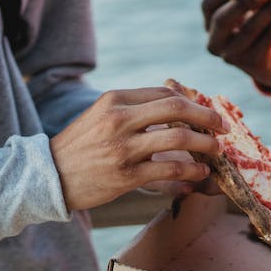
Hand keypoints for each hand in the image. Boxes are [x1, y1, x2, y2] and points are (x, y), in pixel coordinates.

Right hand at [50, 87, 226, 210]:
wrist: (48, 176)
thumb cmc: (80, 146)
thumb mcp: (101, 115)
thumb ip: (133, 109)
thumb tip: (175, 106)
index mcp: (114, 100)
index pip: (165, 94)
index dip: (192, 102)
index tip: (206, 113)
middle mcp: (119, 120)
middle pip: (177, 109)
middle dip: (207, 117)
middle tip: (221, 127)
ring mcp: (123, 149)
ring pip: (179, 140)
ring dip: (205, 145)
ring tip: (215, 152)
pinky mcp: (126, 176)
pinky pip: (169, 171)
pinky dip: (191, 172)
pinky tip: (199, 174)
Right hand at [202, 0, 270, 87]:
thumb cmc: (258, 20)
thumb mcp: (251, 4)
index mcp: (208, 22)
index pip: (209, 5)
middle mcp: (214, 41)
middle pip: (222, 20)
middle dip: (243, 3)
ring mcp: (231, 55)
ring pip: (249, 30)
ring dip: (269, 9)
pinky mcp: (251, 62)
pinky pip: (266, 38)